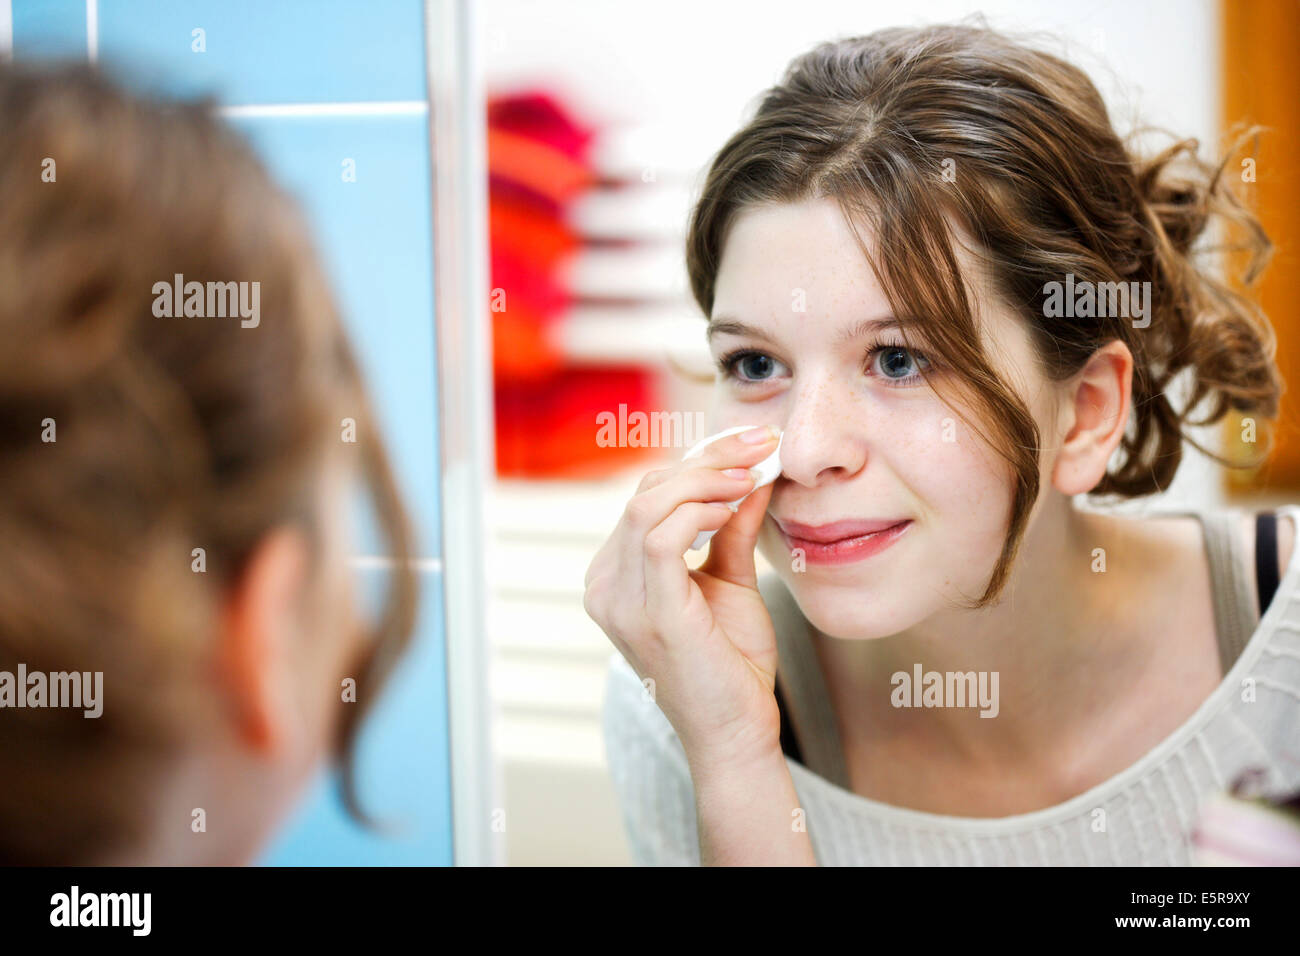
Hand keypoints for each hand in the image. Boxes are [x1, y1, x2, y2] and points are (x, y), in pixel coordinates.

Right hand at [584, 425, 782, 769]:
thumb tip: (752, 471)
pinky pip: (661, 537)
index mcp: (615, 574)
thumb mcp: (728, 578)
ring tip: (750, 478)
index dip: (699, 460)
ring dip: (706, 480)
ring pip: (649, 504)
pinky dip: (700, 510)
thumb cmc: (730, 663)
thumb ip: (731, 527)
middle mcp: (605, 584)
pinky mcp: (651, 613)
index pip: (646, 495)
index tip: (752, 444)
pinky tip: (733, 509)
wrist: (737, 729)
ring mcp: (620, 600)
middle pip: (646, 491)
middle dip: (708, 459)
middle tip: (761, 447)